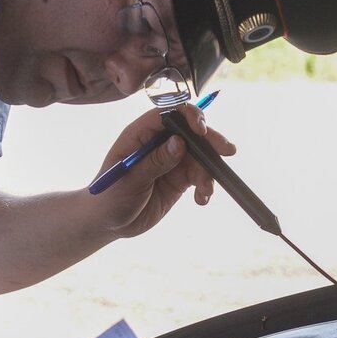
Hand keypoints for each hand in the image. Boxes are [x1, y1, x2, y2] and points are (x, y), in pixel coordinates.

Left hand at [91, 103, 235, 239]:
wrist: (108, 223)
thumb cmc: (109, 197)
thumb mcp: (130, 180)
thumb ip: (155, 161)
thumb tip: (180, 142)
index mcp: (140, 134)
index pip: (168, 114)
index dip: (188, 116)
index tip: (202, 131)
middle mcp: (158, 143)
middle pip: (190, 132)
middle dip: (210, 141)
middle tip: (228, 151)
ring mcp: (171, 160)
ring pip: (199, 156)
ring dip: (208, 171)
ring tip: (205, 190)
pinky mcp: (179, 178)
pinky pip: (200, 176)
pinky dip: (206, 186)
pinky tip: (201, 200)